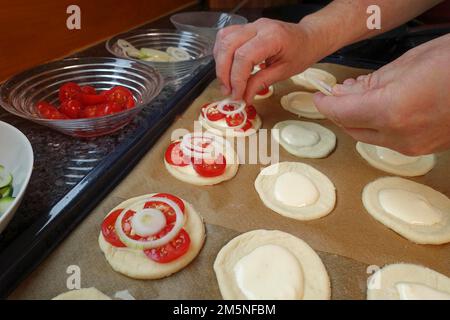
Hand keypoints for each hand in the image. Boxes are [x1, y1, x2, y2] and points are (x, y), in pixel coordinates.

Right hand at [214, 18, 324, 102]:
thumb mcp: (284, 72)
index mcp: (272, 37)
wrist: (308, 37)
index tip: (237, 95)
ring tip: (226, 82)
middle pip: (229, 46)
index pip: (244, 57)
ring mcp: (251, 25)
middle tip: (228, 91)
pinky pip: (226, 37)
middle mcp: (258, 27)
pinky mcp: (246, 28)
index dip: (236, 79)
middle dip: (224, 72)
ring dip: (220, 63)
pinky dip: (221, 54)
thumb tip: (244, 97)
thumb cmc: (301, 53)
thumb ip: (261, 82)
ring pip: (224, 40)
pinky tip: (226, 68)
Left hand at [314, 34, 449, 155]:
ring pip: (368, 136)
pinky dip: (378, 126)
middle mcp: (400, 136)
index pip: (340, 113)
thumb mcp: (407, 64)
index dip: (324, 104)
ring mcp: (414, 146)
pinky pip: (388, 140)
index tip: (319, 96)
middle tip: (337, 94)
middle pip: (351, 129)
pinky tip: (381, 108)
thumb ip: (369, 83)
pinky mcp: (423, 149)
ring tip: (359, 97)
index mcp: (391, 111)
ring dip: (357, 120)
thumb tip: (344, 92)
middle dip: (339, 112)